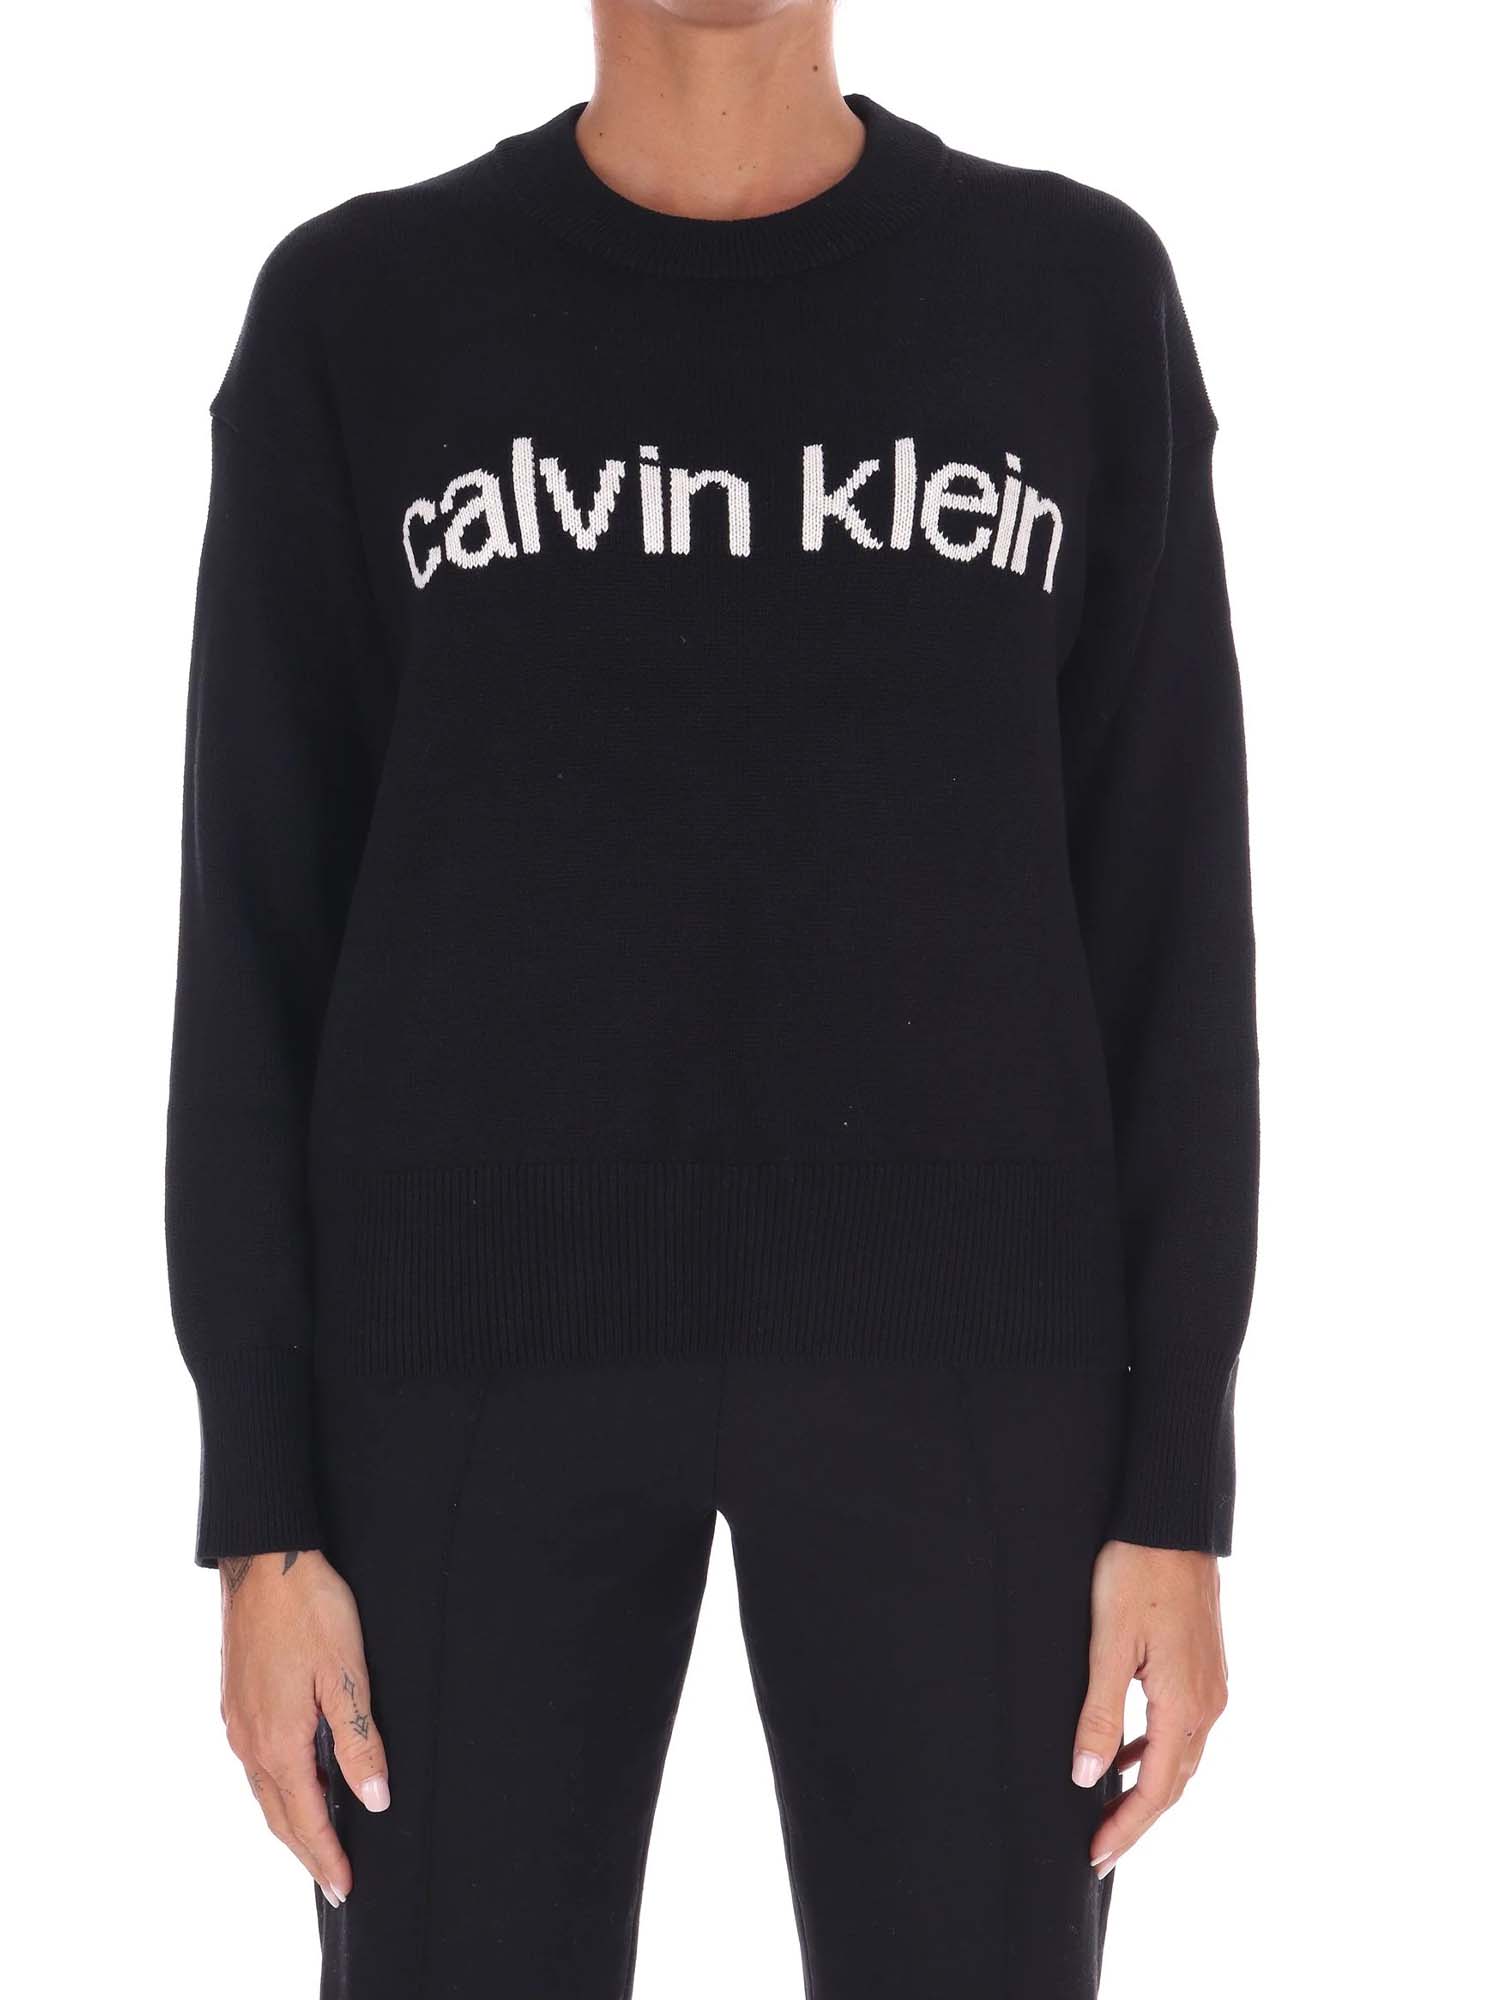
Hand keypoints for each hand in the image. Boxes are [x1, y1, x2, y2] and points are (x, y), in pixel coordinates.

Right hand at [218, 1549, 389, 1906]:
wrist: (263, 1560)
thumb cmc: (309, 1609)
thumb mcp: (347, 1673)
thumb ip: (359, 1740)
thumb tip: (375, 1800)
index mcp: (278, 1740)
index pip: (304, 1816)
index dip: (326, 1855)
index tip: (345, 1888)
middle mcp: (249, 1740)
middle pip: (278, 1815)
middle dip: (307, 1852)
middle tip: (333, 1884)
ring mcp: (237, 1722)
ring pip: (264, 1791)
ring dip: (290, 1823)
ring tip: (317, 1845)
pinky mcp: (235, 1703)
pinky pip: (255, 1765)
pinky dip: (277, 1790)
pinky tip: (295, 1785)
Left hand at [1071, 1539, 1228, 1877]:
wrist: (1172, 1523)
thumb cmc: (1136, 1574)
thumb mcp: (1108, 1643)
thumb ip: (1100, 1714)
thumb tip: (1087, 1778)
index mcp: (1184, 1707)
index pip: (1157, 1790)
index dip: (1126, 1829)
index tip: (1095, 1858)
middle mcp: (1208, 1705)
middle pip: (1174, 1784)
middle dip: (1136, 1820)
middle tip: (1097, 1850)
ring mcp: (1212, 1688)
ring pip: (1180, 1759)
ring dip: (1147, 1789)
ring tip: (1108, 1812)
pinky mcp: (1205, 1670)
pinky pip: (1181, 1731)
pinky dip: (1154, 1753)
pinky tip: (1125, 1753)